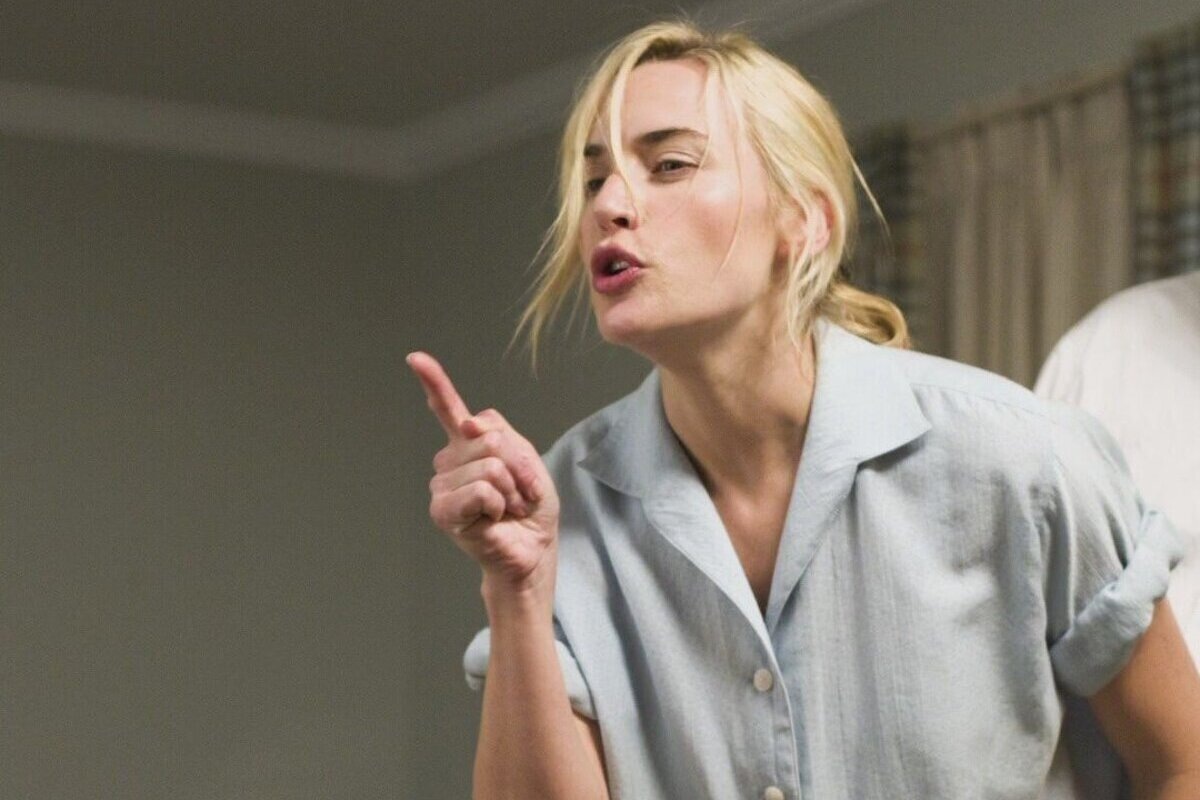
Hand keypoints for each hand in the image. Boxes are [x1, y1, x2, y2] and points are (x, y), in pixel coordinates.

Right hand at [407, 351, 560, 594]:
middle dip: (518, 467)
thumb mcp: (528, 461)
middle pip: (489, 438)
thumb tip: (466, 424)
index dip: (434, 382)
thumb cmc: (530, 509)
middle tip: (519, 494)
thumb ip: (501, 434)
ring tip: (508, 508)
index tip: (416, 359)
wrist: (533, 549)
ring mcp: (443, 486)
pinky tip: (494, 518)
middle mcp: (450, 461)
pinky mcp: (443, 511)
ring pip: (489, 465)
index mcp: (469, 445)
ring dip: (511, 490)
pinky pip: (481, 489)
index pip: (448, 408)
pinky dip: (499, 504)